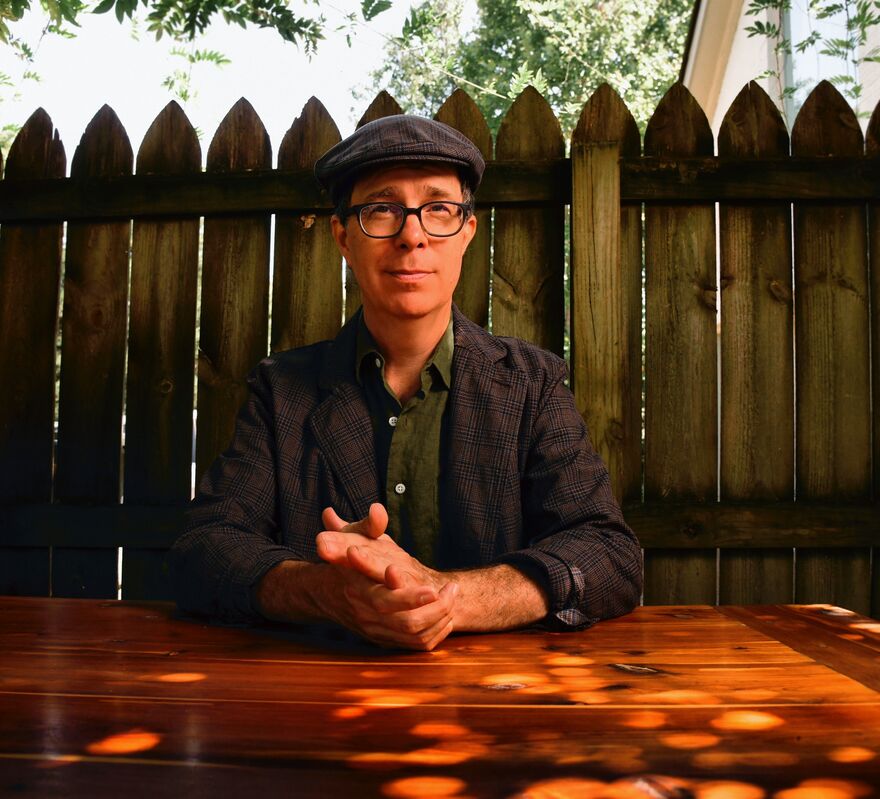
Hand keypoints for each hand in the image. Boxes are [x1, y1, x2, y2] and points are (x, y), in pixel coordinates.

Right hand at [314, 503, 456, 649]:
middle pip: (407, 623)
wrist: (325, 592)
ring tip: (452, 597)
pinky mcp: (385, 640)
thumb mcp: (353, 537)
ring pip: (415, 637)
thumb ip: (368, 525)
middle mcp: (366, 614)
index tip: (434, 589)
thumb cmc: (346, 557)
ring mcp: (376, 631)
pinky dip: (436, 632)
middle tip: (452, 590)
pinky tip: (445, 615)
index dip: (411, 597)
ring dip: (440, 619)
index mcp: (359, 589)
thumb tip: (378, 511)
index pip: (386, 600)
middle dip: (436, 608)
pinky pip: (416, 646)